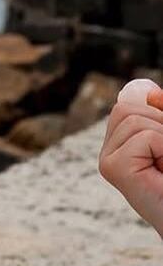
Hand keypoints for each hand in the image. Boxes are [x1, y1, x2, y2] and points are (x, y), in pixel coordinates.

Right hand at [98, 79, 162, 235]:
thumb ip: (161, 113)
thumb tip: (150, 93)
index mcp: (121, 145)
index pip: (129, 105)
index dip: (155, 112)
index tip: (161, 144)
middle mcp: (109, 153)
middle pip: (127, 108)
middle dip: (158, 123)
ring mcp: (107, 162)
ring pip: (135, 119)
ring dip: (162, 136)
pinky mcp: (113, 169)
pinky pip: (144, 135)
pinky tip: (161, 172)